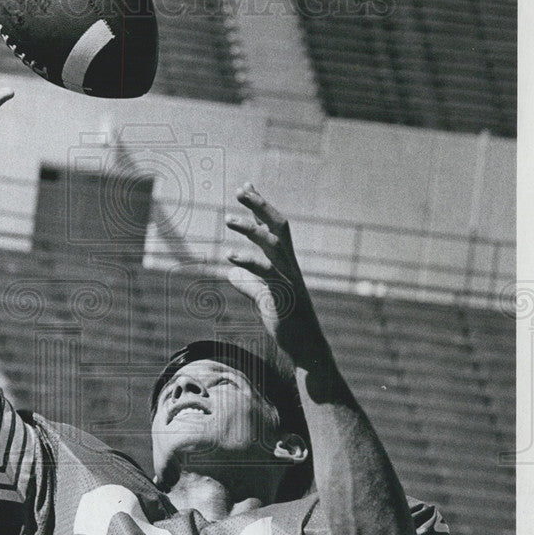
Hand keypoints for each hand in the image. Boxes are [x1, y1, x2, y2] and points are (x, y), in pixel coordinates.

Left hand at [225, 183, 324, 365]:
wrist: (304, 348)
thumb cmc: (286, 322)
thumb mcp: (264, 299)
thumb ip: (249, 284)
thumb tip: (232, 274)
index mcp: (285, 263)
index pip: (274, 228)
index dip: (260, 207)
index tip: (245, 186)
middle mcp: (290, 266)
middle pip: (279, 227)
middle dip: (260, 205)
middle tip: (240, 190)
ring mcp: (289, 279)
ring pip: (274, 245)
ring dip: (252, 230)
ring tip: (229, 219)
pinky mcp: (284, 296)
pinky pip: (267, 274)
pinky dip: (249, 263)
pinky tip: (230, 258)